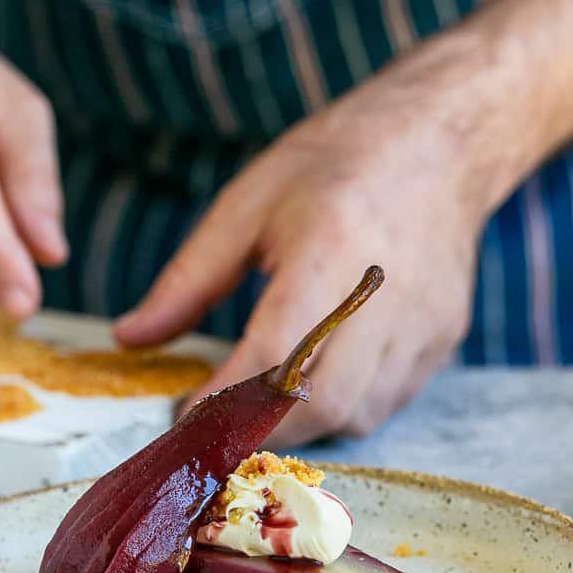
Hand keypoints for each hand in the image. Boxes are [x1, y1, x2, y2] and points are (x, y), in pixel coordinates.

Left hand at [114, 33, 493, 443]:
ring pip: (354, 417)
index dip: (224, 402)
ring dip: (299, 424)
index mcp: (328, 249)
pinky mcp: (443, 341)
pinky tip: (317, 378)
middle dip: (260, 429)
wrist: (441, 144)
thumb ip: (187, 282)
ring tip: (267, 399)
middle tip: (219, 422)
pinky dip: (340, 409)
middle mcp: (383, 298)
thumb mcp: (247, 206)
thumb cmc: (336, 165)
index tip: (185, 418)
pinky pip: (386, 404)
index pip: (273, 355)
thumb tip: (129, 339)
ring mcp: (423, 326)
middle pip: (320, 404)